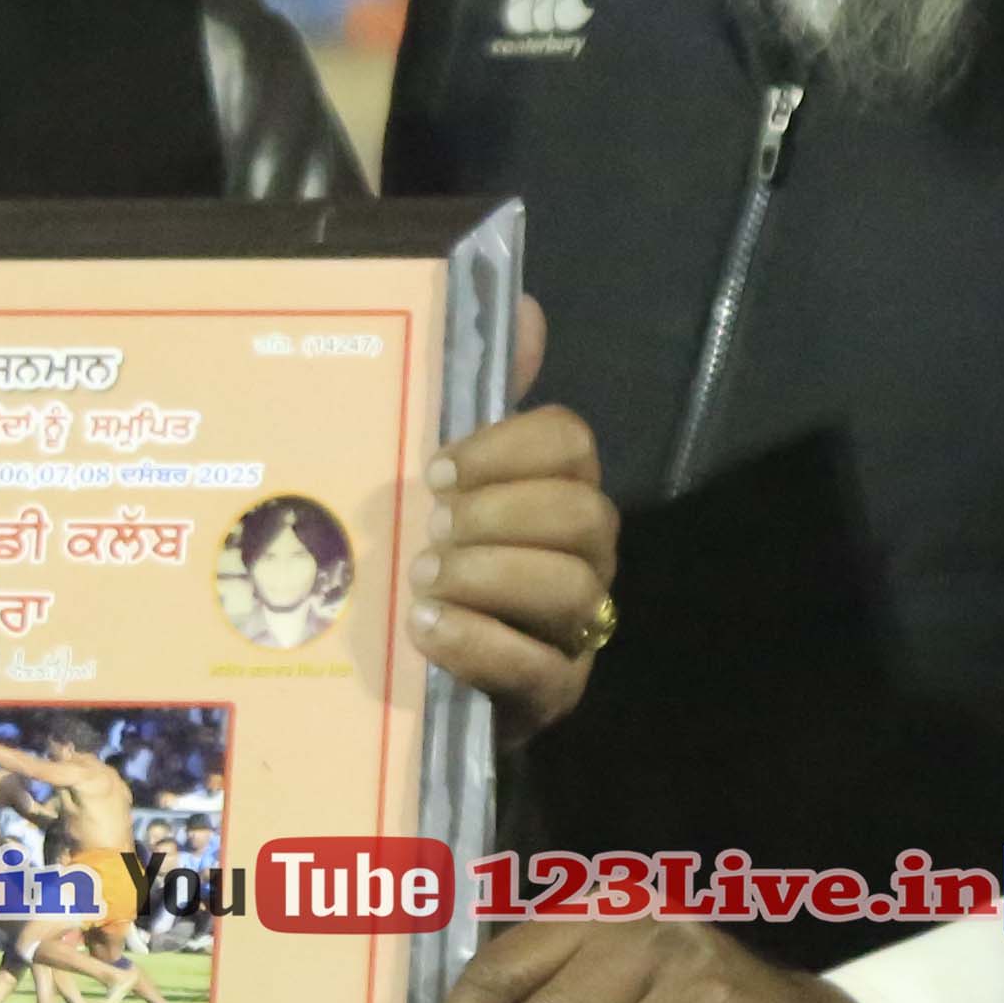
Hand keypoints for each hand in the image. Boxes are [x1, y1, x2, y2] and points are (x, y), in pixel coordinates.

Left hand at [409, 302, 617, 745]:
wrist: (419, 683)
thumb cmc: (434, 568)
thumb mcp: (442, 485)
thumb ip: (476, 397)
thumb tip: (524, 305)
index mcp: (558, 496)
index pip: (571, 444)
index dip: (505, 448)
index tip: (434, 469)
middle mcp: (584, 560)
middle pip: (584, 517)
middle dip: (501, 514)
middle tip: (432, 526)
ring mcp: (576, 632)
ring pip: (571, 589)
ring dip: (489, 576)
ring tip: (423, 580)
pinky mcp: (553, 697)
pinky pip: (540, 668)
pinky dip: (478, 643)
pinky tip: (425, 630)